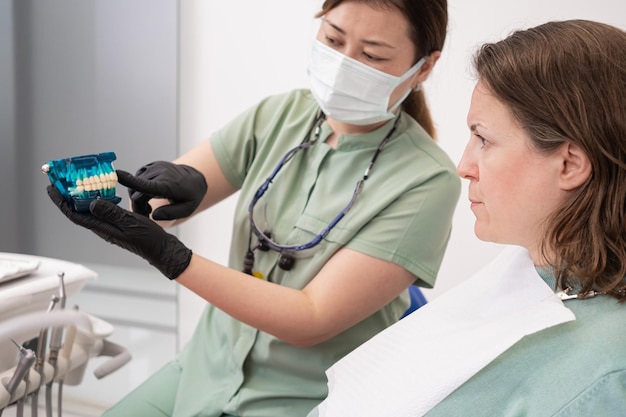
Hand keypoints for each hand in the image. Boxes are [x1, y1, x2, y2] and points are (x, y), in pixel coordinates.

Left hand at [47, 185, 191, 279]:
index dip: (62, 202)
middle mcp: (103, 227)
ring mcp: (111, 225)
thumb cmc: (149, 240)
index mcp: (103, 229)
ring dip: (83, 195)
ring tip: (79, 181)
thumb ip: (111, 214)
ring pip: (91, 209)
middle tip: (63, 180)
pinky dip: (99, 197)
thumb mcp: (130, 224)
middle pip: (79, 210)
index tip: (52, 188)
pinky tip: (103, 190)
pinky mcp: (119, 223)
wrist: (163, 249)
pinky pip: (103, 209)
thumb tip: (91, 203)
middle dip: (68, 196)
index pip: (75, 215)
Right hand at [116, 161, 207, 219]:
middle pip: (136, 192)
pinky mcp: (152, 165)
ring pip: (134, 185)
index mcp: (168, 185)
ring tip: (150, 205)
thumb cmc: (190, 197)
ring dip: (138, 196)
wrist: (195, 179)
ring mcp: (155, 167)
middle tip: (147, 213)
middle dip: (138, 205)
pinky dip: (139, 187)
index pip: (146, 184)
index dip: (130, 181)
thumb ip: (170, 214)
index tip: (116, 175)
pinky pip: (138, 178)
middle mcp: (160, 173)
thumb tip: (153, 215)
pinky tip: (149, 194)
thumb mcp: (186, 210)